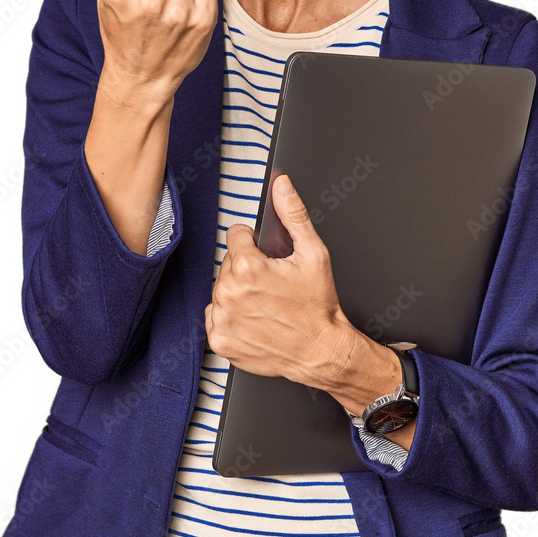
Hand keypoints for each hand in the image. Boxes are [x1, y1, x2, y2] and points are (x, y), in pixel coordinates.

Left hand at [204, 173, 354, 386]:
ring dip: (238, 292)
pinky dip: (230, 317)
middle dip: (248, 268)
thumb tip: (282, 185)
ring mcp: (222, 318)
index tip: (268, 259)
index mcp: (248, 266)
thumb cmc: (318, 306)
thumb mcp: (313, 253)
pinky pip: (215, 315)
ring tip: (264, 303)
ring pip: (221, 288)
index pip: (236, 235)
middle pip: (229, 263)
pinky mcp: (220, 340)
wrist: (321, 350)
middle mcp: (230, 292)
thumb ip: (294, 214)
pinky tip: (253, 319)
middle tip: (272, 284)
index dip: (255, 243)